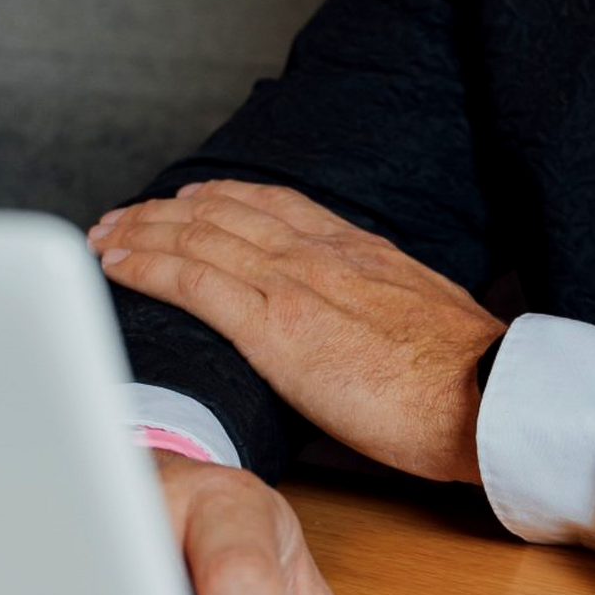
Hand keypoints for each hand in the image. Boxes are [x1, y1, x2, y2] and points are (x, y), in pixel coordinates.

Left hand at [91, 182, 502, 483]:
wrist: (488, 394)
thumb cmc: (473, 379)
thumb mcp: (430, 322)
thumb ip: (389, 312)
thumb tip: (376, 334)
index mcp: (361, 252)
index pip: (275, 207)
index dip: (221, 200)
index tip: (189, 203)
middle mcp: (321, 255)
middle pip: (222, 213)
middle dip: (163, 211)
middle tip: (122, 218)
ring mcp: (294, 286)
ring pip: (195, 236)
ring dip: (139, 232)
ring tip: (105, 237)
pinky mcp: (275, 328)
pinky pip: (192, 280)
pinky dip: (146, 265)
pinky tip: (117, 265)